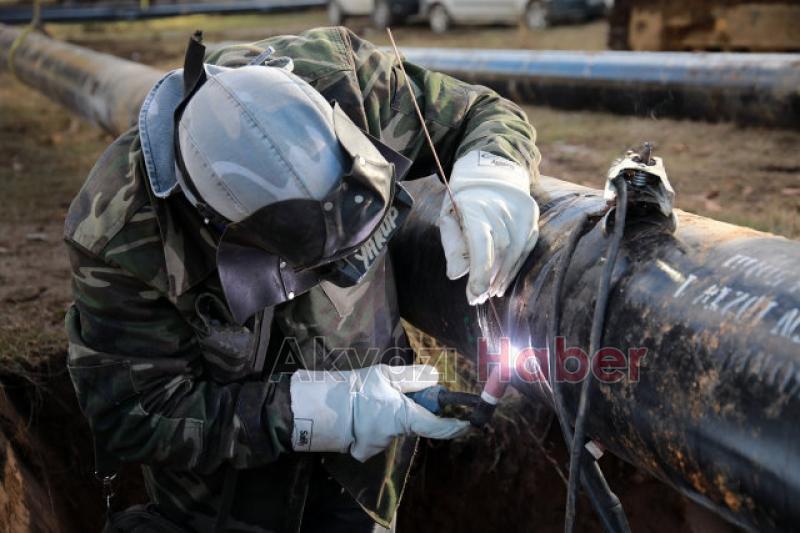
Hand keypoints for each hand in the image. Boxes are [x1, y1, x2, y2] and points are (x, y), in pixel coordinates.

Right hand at [289, 364, 469, 461]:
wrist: (323, 408)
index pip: (437, 427)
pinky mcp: (364, 451)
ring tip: (368, 402)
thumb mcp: (386, 375)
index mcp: (404, 417)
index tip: (467, 424)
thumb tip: (436, 378)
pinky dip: (372, 427)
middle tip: (391, 393)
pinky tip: (359, 416)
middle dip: (408, 410)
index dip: (455, 426)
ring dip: (388, 417)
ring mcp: (379, 446)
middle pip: (412, 423)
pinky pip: (375, 437)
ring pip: (393, 429)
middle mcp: (395, 435)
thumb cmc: (357, 388)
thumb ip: (413, 377)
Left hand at [438, 150, 538, 304]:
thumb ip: (452, 247)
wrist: (489, 174)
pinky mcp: (531, 214)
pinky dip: (516, 265)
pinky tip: (504, 279)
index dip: (480, 271)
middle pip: (500, 249)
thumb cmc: (464, 203)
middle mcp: (501, 207)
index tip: (475, 294)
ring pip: (517, 250)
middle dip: (489, 277)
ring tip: (492, 291)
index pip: (481, 243)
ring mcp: (520, 210)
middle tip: (478, 297)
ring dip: (504, 275)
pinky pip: (527, 246)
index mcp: (475, 207)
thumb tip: (456, 275)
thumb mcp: (449, 220)